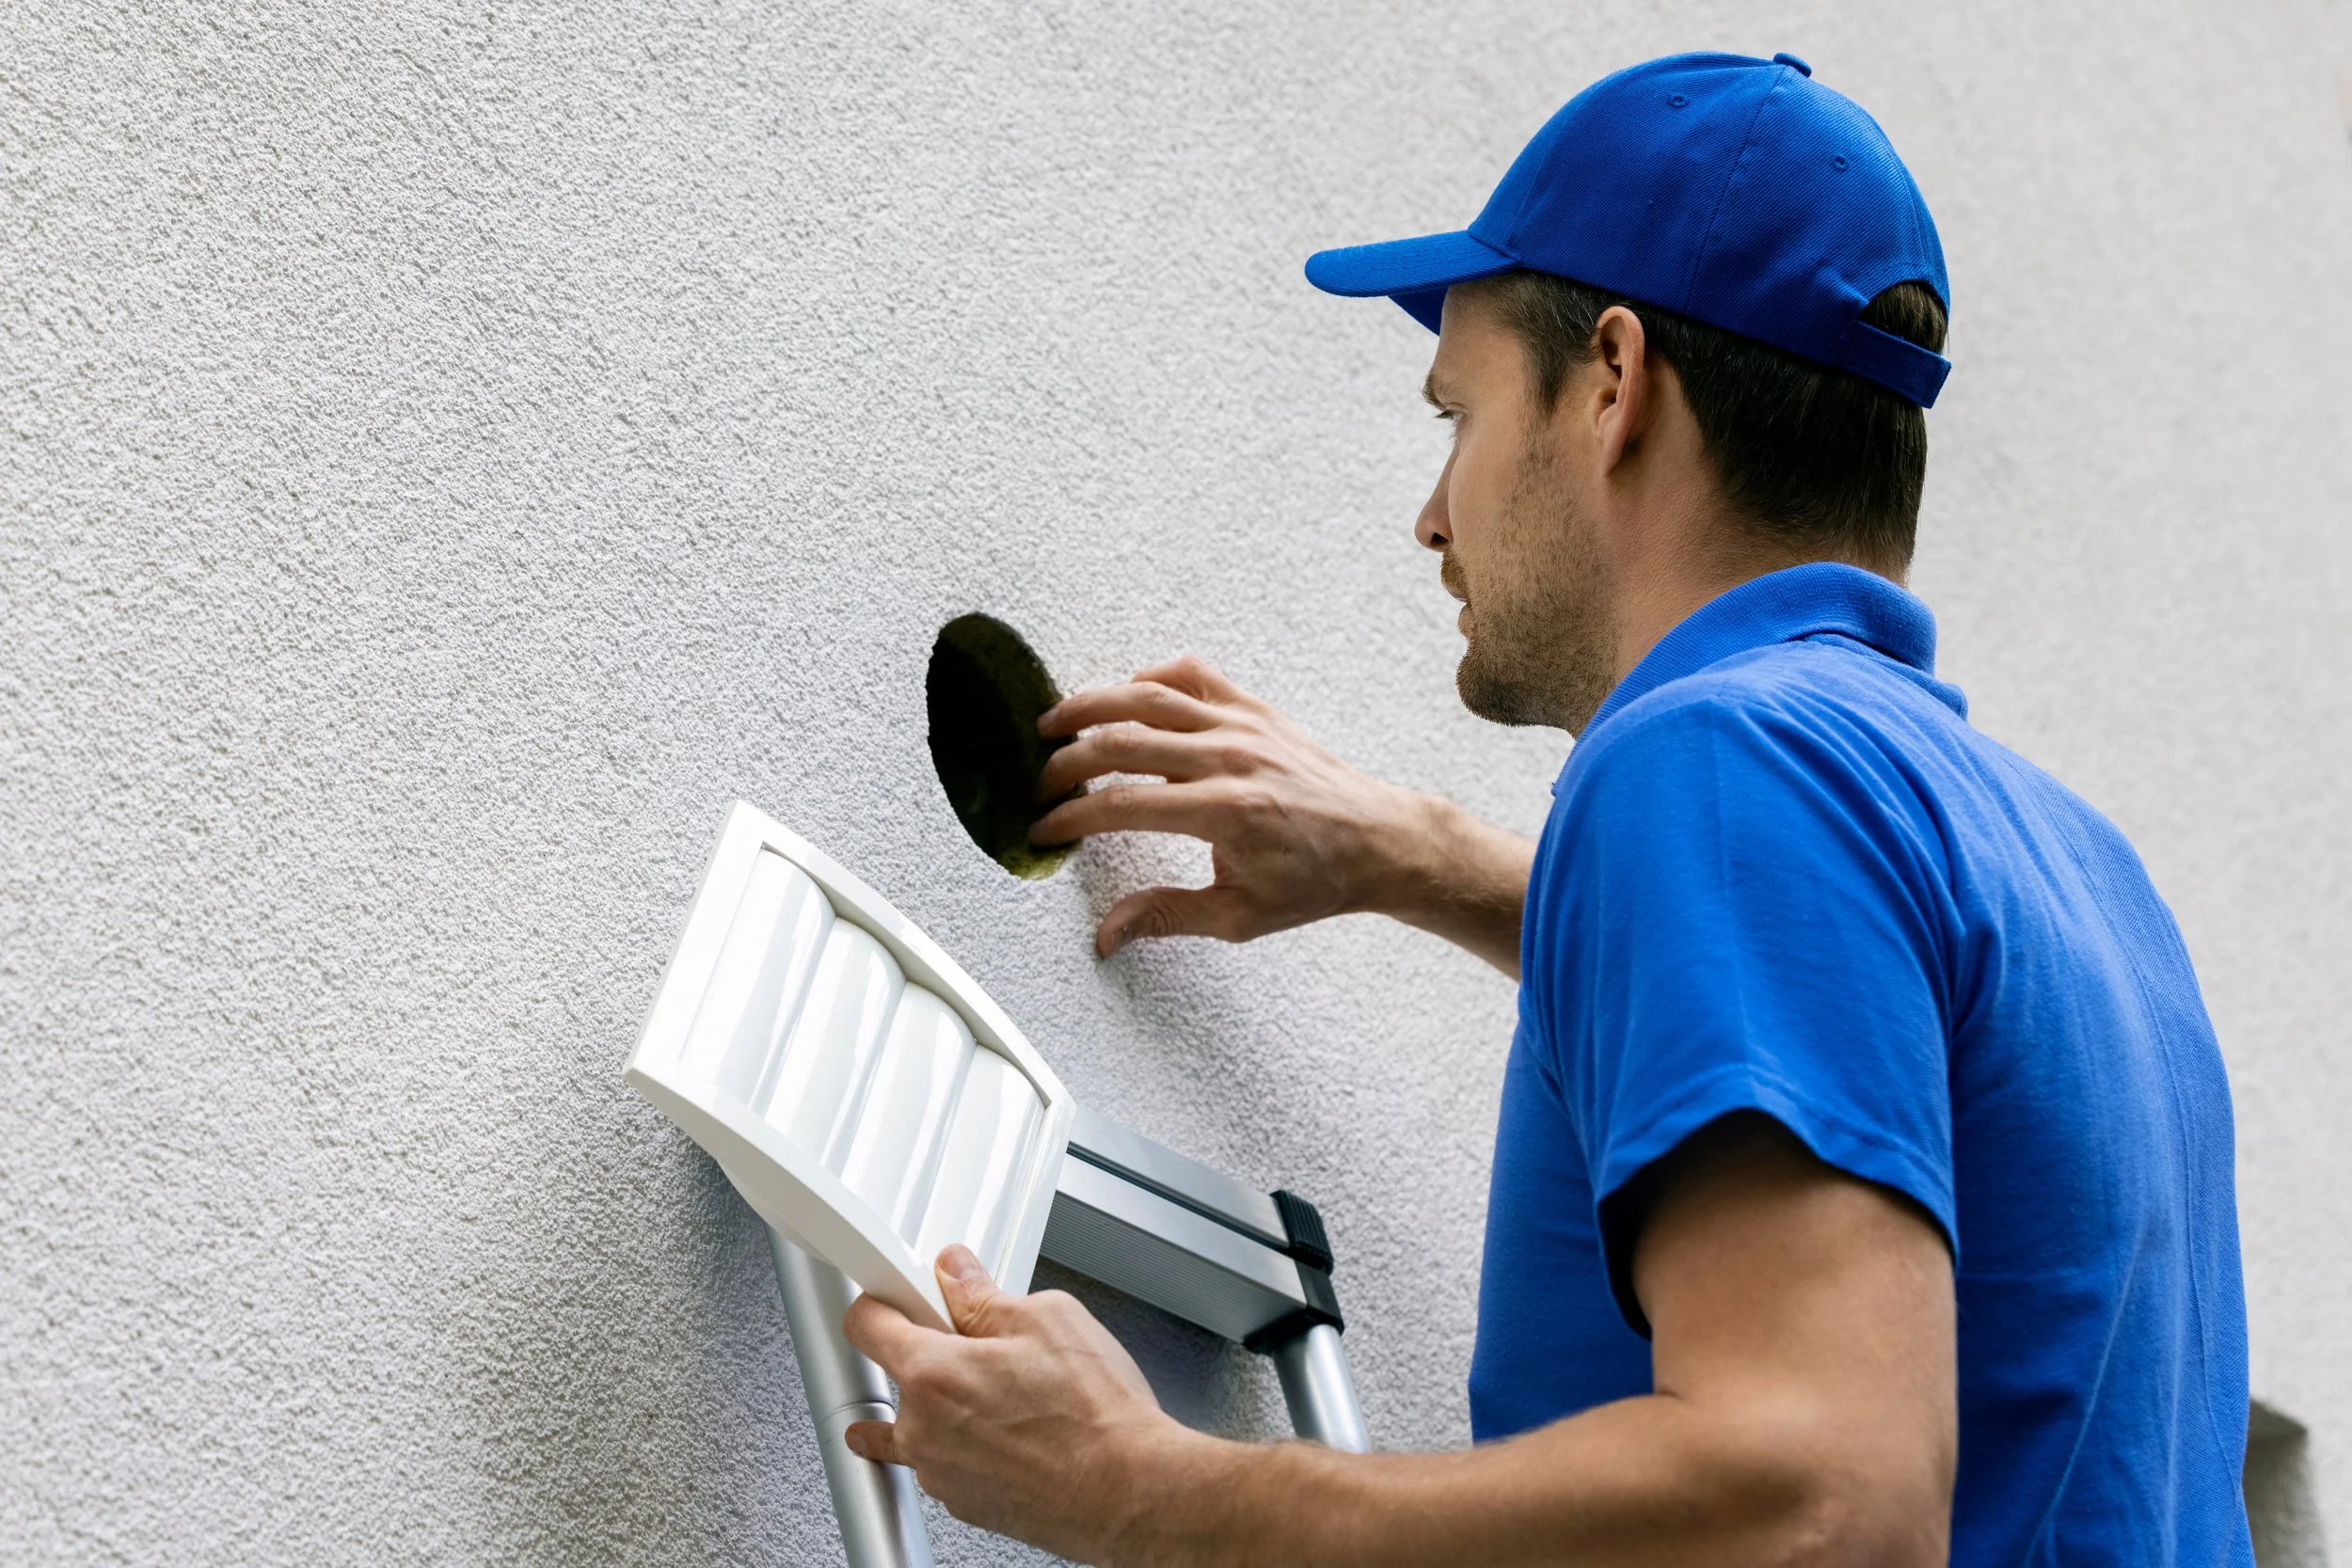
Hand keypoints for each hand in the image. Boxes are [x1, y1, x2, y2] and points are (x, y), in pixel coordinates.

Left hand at [842, 1246, 1195, 1564]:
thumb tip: (959, 1276)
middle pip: (895, 1378)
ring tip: (1010, 1397)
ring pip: (922, 1426)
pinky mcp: (966, 1504)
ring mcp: (941, 1474)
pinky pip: (950, 1462)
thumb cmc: (1096, 1416)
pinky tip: (1018, 1432)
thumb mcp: (1047, 1319)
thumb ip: (984, 1296)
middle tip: (984, 1348)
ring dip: (951, 1407)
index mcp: (932, 1373)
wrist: (1129, 1491)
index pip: (865, 1326)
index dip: (879, 1303)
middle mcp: (923, 1430)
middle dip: (933, 1356)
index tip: (894, 1299)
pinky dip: (971, 1445)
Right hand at [1029, 656, 1533, 972]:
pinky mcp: (1256, 709)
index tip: (1043, 829)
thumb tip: (1104, 934)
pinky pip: (1194, 675)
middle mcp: (1228, 758)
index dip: (1070, 817)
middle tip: (1036, 781)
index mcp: (1221, 811)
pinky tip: (1126, 694)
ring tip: (1052, 722)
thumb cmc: (1316, 881)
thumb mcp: (1239, 915)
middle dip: (1065, 762)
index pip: (1120, 805)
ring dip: (1091, 705)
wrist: (1380, 840)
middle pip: (1121, 742)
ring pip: (1148, 696)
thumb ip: (1166, 916)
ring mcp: (1243, 725)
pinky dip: (1153, 677)